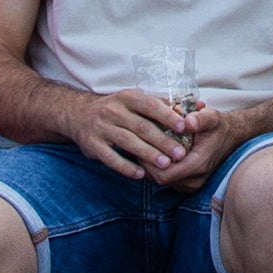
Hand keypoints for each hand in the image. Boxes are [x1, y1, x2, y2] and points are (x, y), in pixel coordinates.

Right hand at [66, 87, 193, 181]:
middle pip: (142, 127)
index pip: (150, 105)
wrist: (77, 115)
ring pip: (128, 143)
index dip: (167, 116)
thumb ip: (160, 105)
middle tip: (180, 153)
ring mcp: (101, 128)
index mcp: (127, 97)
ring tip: (165, 164)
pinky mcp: (93, 146)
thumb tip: (195, 106)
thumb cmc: (116, 109)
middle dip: (163, 141)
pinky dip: (126, 167)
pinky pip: (111, 158)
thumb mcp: (133, 101)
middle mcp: (113, 111)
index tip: (184, 127)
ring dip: (148, 155)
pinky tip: (141, 174)